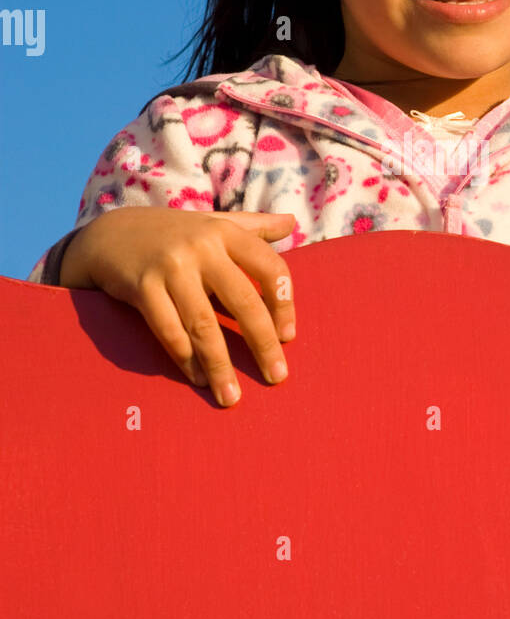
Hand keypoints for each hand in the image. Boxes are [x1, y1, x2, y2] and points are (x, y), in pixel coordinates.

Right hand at [60, 207, 297, 404]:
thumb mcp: (212, 223)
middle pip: (243, 301)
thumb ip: (253, 226)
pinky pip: (168, 331)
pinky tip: (198, 379)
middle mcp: (201, 247)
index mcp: (224, 232)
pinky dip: (185, 359)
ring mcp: (170, 267)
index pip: (269, 266)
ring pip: (203, 324)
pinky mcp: (142, 286)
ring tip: (231, 396)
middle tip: (276, 376)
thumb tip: (291, 222)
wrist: (109, 234)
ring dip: (220, 365)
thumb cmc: (173, 234)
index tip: (288, 335)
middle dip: (263, 343)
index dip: (284, 303)